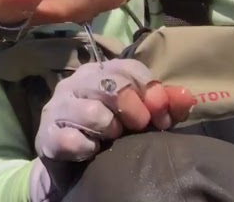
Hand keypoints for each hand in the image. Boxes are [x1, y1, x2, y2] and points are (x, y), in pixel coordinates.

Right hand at [28, 59, 194, 201]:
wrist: (72, 164)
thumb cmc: (110, 134)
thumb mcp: (141, 118)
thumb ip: (164, 106)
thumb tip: (186, 96)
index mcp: (98, 73)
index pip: (129, 68)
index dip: (151, 92)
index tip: (161, 118)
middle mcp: (75, 83)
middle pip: (111, 84)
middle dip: (133, 110)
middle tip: (137, 127)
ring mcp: (57, 107)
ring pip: (93, 112)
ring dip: (110, 130)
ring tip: (110, 138)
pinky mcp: (46, 135)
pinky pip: (72, 139)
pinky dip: (87, 148)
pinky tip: (91, 151)